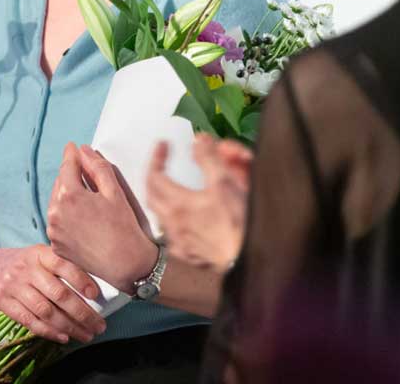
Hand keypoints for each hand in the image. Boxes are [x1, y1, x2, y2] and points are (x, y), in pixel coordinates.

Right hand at [0, 244, 105, 343]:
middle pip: (58, 294)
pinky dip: (49, 331)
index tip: (96, 295)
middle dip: (81, 312)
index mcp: (40, 253)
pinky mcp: (3, 302)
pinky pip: (30, 321)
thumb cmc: (26, 264)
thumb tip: (96, 288)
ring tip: (86, 335)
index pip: (63, 264)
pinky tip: (64, 337)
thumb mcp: (40, 256)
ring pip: (45, 311)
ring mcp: (13, 286)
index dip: (81, 279)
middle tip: (99, 325)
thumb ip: (62, 265)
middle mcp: (26, 268)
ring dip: (69, 327)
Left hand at [47, 143, 158, 292]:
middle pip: (60, 184)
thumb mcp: (114, 191)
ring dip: (67, 195)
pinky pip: (57, 222)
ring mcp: (54, 231)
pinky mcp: (56, 245)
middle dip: (70, 175)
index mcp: (69, 196)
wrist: (125, 264)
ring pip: (56, 203)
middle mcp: (56, 213)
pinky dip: (66, 214)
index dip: (71, 154)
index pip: (67, 166)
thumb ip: (97, 167)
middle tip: (83, 170)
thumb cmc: (123, 228)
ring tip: (85, 196)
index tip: (72, 147)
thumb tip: (84, 151)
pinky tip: (82, 216)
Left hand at [147, 134, 251, 273]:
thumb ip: (209, 158)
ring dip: (162, 199)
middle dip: (154, 176)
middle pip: (151, 195)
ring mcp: (179, 242)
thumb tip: (199, 140)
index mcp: (178, 204)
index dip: (156, 157)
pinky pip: (172, 234)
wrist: (248, 259)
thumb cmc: (239, 225)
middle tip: (161, 164)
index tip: (163, 145)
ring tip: (169, 188)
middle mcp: (173, 224)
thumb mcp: (225, 183)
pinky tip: (181, 218)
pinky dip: (173, 221)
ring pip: (160, 216)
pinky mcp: (188, 254)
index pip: (154, 175)